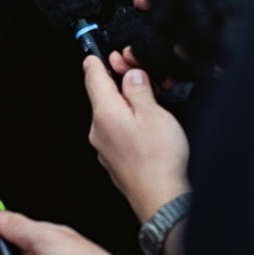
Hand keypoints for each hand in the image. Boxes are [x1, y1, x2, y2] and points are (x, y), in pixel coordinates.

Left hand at [83, 58, 189, 228]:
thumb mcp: (154, 112)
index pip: (92, 76)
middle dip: (118, 84)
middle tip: (139, 78)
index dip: (95, 60)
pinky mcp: (114, 162)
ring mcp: (104, 148)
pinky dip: (128, 126)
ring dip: (126, 107)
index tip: (95, 52)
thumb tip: (131, 75)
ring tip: (151, 108)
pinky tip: (147, 132)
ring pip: (111, 116)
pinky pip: (117, 135)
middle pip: (102, 96)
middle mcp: (98, 130)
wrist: (161, 201)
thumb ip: (139, 89)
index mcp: (104, 112)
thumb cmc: (158, 159)